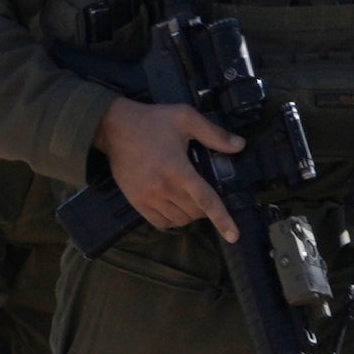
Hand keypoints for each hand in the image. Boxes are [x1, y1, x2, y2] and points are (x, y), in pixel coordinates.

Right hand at [90, 98, 244, 237]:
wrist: (113, 127)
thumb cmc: (151, 121)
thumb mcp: (186, 117)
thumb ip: (214, 133)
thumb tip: (240, 146)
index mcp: (178, 169)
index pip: (206, 200)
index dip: (222, 219)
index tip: (234, 236)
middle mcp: (163, 188)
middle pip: (194, 212)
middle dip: (205, 207)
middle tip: (204, 191)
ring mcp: (147, 197)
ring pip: (179, 220)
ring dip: (190, 214)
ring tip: (189, 199)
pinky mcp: (136, 201)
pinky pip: (160, 222)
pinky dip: (173, 220)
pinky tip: (175, 207)